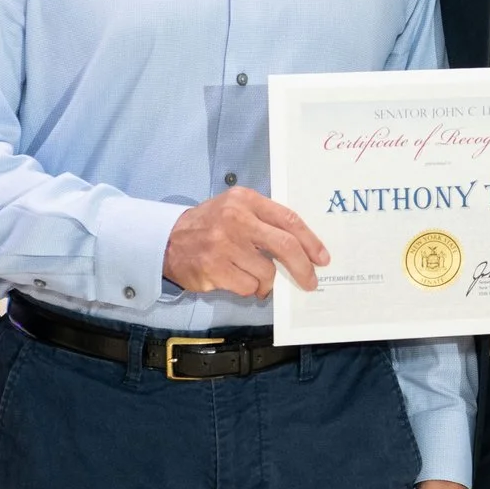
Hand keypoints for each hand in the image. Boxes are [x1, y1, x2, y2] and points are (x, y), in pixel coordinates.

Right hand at [161, 188, 327, 296]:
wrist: (167, 240)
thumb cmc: (210, 225)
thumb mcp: (235, 208)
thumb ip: (265, 221)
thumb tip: (302, 249)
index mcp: (245, 200)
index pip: (288, 220)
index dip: (310, 241)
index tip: (322, 258)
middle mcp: (235, 219)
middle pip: (284, 246)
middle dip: (302, 267)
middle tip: (310, 282)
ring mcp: (223, 244)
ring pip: (266, 272)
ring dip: (266, 281)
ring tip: (253, 275)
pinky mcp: (213, 268)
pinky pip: (247, 286)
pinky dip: (248, 289)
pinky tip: (236, 280)